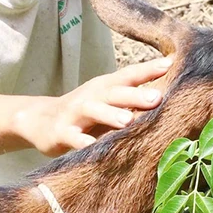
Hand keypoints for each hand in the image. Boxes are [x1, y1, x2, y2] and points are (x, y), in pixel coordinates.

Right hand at [14, 57, 172, 155]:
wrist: (40, 120)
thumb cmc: (85, 111)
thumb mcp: (107, 99)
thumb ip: (133, 98)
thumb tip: (170, 95)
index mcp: (106, 86)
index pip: (130, 75)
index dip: (149, 70)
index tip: (171, 65)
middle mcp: (92, 95)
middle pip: (114, 92)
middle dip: (135, 95)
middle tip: (156, 99)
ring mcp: (75, 113)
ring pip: (94, 111)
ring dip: (110, 115)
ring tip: (128, 121)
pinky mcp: (61, 132)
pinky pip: (73, 138)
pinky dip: (82, 142)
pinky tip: (92, 147)